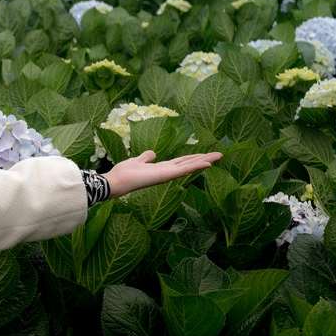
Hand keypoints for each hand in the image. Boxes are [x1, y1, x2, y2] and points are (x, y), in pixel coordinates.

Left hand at [105, 150, 222, 197]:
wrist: (116, 182)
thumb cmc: (123, 173)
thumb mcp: (137, 160)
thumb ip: (145, 157)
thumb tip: (152, 153)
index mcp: (161, 168)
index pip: (181, 162)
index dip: (193, 158)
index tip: (205, 155)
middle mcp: (167, 172)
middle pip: (188, 163)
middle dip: (203, 159)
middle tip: (219, 154)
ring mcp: (168, 175)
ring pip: (190, 166)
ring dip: (204, 160)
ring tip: (219, 155)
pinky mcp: (166, 176)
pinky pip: (184, 170)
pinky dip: (196, 166)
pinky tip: (208, 163)